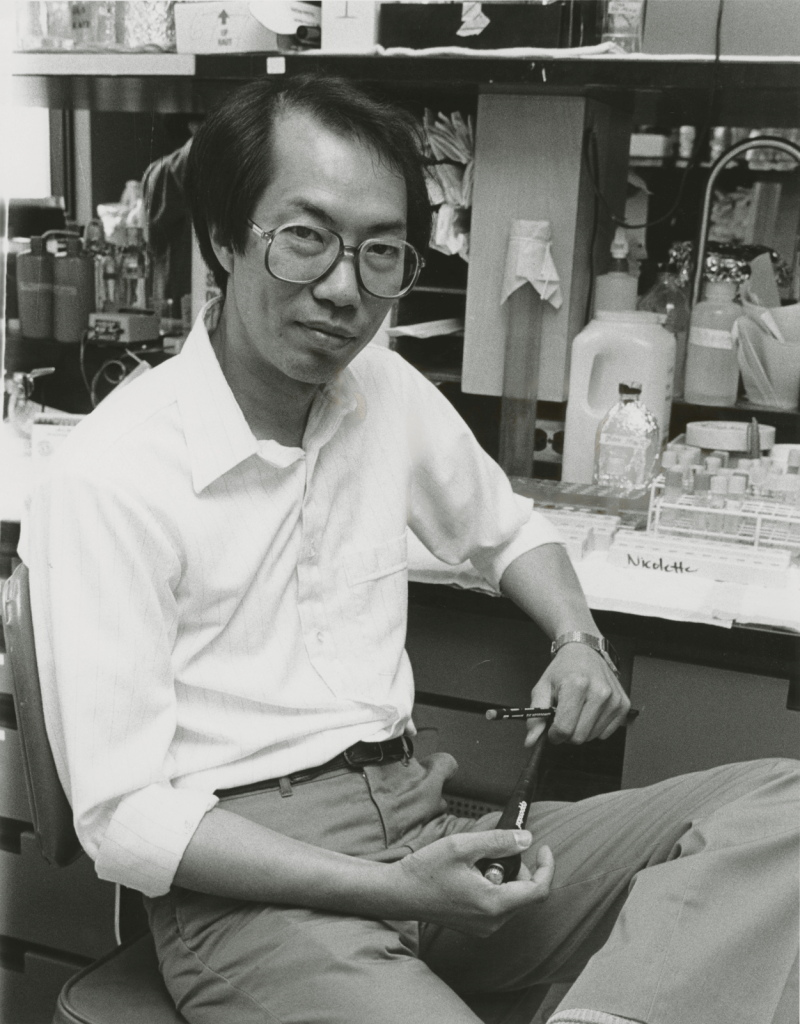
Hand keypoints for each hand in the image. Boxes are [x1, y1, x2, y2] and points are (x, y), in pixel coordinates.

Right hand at [391, 830, 553, 936]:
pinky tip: (469, 874)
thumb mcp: (462, 846)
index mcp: (493, 904)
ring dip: (503, 875)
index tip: (542, 847)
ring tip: (474, 862)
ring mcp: (484, 926)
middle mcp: (493, 921)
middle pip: (524, 892)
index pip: (538, 890)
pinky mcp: (476, 925)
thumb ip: (498, 841)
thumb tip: (527, 839)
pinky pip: (497, 904)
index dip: (546, 867)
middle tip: (492, 849)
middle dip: (516, 866)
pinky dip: (493, 885)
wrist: (399, 893)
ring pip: (511, 897)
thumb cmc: (426, 870)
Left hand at [525, 642, 629, 746]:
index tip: (552, 728)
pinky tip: (590, 711)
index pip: (564, 728)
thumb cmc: (563, 670)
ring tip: (578, 710)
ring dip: (581, 730)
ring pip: (592, 737)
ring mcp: (614, 699)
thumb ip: (535, 716)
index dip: (553, 734)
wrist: (585, 652)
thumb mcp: (542, 687)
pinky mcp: (623, 705)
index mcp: (576, 685)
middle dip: (567, 733)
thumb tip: (531, 741)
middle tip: (564, 718)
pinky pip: (606, 733)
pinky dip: (595, 727)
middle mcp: (599, 692)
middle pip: (579, 737)